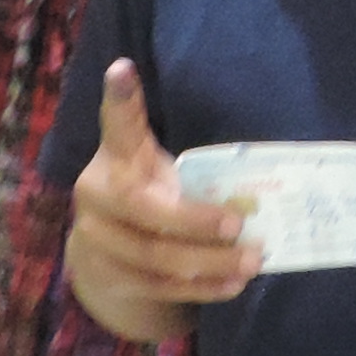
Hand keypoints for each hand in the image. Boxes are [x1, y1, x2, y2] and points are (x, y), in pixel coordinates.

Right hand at [66, 62, 251, 325]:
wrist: (104, 245)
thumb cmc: (148, 193)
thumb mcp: (158, 167)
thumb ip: (193, 170)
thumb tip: (259, 195)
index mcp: (115, 156)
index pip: (118, 125)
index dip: (120, 98)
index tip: (123, 68)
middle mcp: (96, 193)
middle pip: (146, 210)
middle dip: (197, 221)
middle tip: (242, 226)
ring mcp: (96, 238)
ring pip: (157, 257)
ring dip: (211, 263)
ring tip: (252, 261)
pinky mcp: (108, 277)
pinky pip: (160, 287)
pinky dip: (202, 288)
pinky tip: (232, 284)